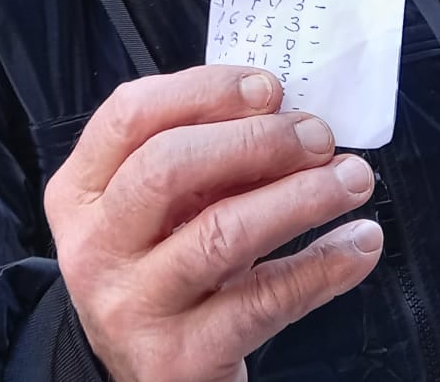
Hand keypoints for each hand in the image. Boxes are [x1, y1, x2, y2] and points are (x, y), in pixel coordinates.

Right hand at [46, 66, 382, 381]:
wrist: (154, 377)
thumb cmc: (166, 273)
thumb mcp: (163, 212)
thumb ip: (203, 160)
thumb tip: (284, 114)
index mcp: (80, 193)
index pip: (131, 116)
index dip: (205, 91)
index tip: (269, 87)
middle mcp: (95, 248)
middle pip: (168, 167)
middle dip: (254, 140)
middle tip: (317, 136)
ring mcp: (133, 306)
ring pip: (221, 233)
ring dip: (301, 198)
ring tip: (352, 180)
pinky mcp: (180, 358)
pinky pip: (264, 301)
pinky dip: (323, 265)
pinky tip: (358, 242)